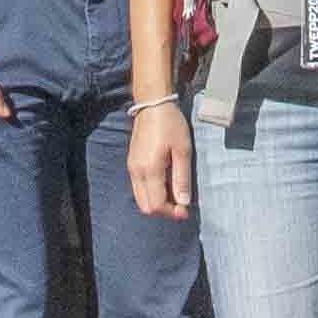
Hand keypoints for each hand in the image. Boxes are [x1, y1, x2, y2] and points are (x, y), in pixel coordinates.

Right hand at [126, 99, 194, 220]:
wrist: (153, 105)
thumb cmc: (170, 124)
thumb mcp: (183, 150)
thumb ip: (182, 178)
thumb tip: (184, 202)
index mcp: (149, 169)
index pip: (156, 204)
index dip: (171, 212)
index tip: (186, 210)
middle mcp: (137, 172)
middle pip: (145, 206)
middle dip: (163, 210)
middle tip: (181, 206)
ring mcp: (132, 168)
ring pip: (140, 198)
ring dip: (157, 202)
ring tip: (175, 194)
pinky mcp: (132, 163)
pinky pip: (139, 187)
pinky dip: (151, 192)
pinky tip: (165, 183)